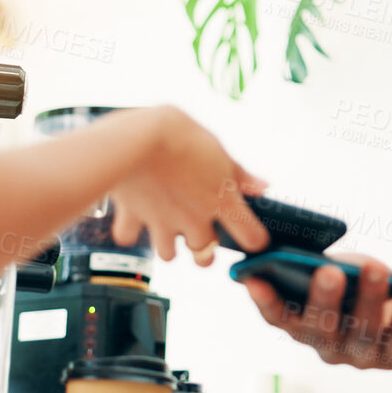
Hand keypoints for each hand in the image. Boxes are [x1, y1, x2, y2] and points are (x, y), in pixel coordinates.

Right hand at [108, 106, 268, 264]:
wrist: (137, 137)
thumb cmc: (181, 135)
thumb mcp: (219, 150)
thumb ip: (240, 174)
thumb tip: (263, 187)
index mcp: (221, 201)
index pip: (251, 237)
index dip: (254, 239)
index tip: (251, 235)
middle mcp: (193, 219)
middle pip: (204, 256)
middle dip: (204, 252)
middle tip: (199, 237)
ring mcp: (162, 222)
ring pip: (168, 255)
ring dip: (168, 247)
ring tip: (167, 228)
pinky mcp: (132, 217)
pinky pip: (128, 237)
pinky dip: (130, 231)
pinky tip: (134, 217)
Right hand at [244, 252, 391, 368]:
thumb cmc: (360, 283)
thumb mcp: (337, 271)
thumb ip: (316, 267)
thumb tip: (295, 246)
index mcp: (304, 326)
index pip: (279, 318)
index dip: (265, 302)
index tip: (253, 279)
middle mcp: (329, 347)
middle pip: (321, 327)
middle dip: (324, 299)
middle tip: (327, 272)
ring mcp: (363, 356)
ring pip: (363, 330)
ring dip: (368, 297)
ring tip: (374, 268)